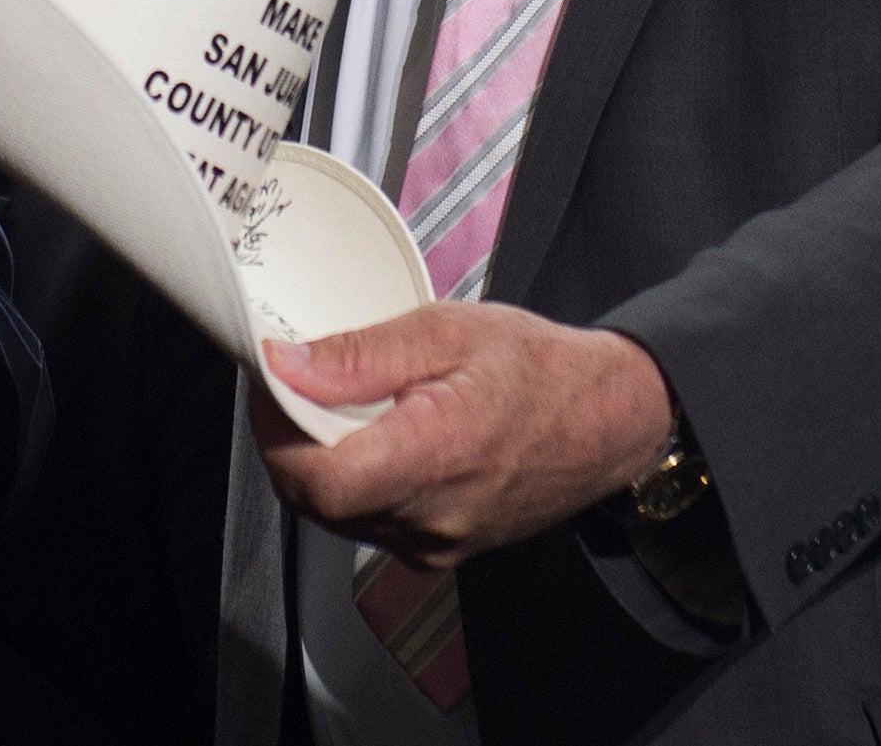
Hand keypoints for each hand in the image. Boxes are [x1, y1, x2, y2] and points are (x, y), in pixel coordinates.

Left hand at [253, 303, 672, 568]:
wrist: (610, 421)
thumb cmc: (538, 369)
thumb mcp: (448, 330)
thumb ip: (362, 354)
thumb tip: (287, 367)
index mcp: (433, 457)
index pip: (316, 479)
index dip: (273, 434)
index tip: (270, 386)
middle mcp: (432, 517)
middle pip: (317, 501)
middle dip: (288, 443)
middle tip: (291, 386)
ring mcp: (438, 543)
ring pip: (340, 517)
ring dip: (319, 466)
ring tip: (331, 407)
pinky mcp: (444, 551)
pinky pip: (374, 525)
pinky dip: (356, 486)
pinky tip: (370, 441)